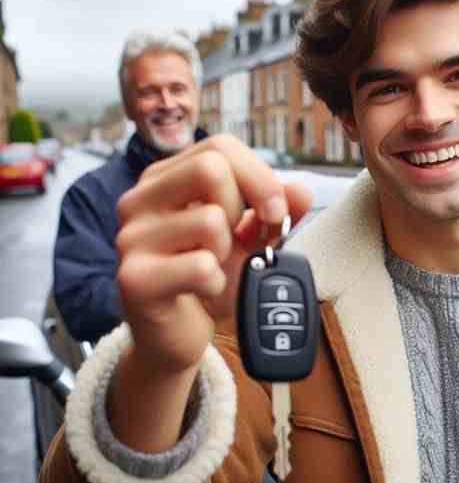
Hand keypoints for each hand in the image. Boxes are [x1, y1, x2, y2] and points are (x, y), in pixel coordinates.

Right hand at [115, 134, 311, 375]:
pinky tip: (203, 290)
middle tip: (242, 239)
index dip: (259, 176)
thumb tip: (301, 191)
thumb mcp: (246, 239)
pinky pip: (201, 266)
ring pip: (210, 220)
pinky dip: (217, 284)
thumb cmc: (205, 278)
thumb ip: (273, 212)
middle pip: (210, 167)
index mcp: (165, 180)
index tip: (276, 211)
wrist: (175, 335)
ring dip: (228, 252)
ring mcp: (132, 238)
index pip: (219, 147)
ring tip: (212, 266)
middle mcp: (140, 200)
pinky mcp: (134, 278)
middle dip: (243, 207)